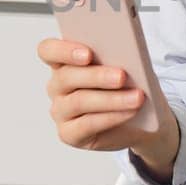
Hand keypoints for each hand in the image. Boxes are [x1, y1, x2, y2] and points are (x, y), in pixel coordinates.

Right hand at [37, 38, 178, 184]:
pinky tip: (131, 112)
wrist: (136, 120)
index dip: (64, 50)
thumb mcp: (123, 67)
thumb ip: (116, 57)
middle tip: (122, 76)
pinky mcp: (68, 134)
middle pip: (66, 77)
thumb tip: (126, 55)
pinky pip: (87, 124)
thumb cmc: (126, 86)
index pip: (48, 51)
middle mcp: (56, 86)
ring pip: (79, 101)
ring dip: (111, 99)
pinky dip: (112, 117)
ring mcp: (59, 111)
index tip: (88, 54)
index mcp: (63, 61)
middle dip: (97, 76)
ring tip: (137, 96)